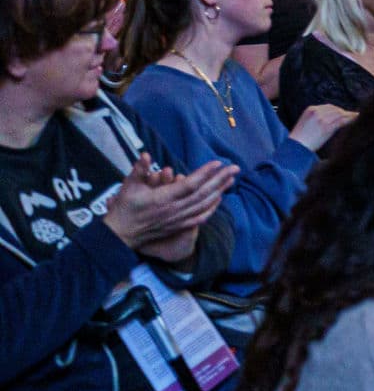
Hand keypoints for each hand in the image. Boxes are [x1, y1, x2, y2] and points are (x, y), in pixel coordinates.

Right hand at [101, 156, 237, 256]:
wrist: (120, 235)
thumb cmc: (124, 208)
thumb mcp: (128, 187)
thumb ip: (139, 170)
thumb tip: (145, 155)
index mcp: (163, 199)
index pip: (189, 185)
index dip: (205, 174)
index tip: (218, 163)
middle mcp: (174, 210)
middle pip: (202, 194)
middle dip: (220, 180)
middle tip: (235, 168)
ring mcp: (178, 219)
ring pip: (204, 205)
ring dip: (220, 192)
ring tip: (232, 179)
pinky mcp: (178, 226)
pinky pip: (200, 217)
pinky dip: (212, 208)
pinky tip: (219, 199)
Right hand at [286, 103, 356, 153]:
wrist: (295, 148)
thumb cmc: (299, 139)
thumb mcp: (305, 123)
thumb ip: (316, 118)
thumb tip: (329, 119)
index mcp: (311, 109)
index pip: (329, 107)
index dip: (338, 110)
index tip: (344, 113)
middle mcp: (317, 112)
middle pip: (335, 109)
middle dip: (344, 113)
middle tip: (352, 115)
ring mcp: (323, 119)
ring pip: (340, 114)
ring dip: (349, 116)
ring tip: (356, 117)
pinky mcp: (327, 127)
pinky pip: (341, 121)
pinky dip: (350, 120)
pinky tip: (355, 120)